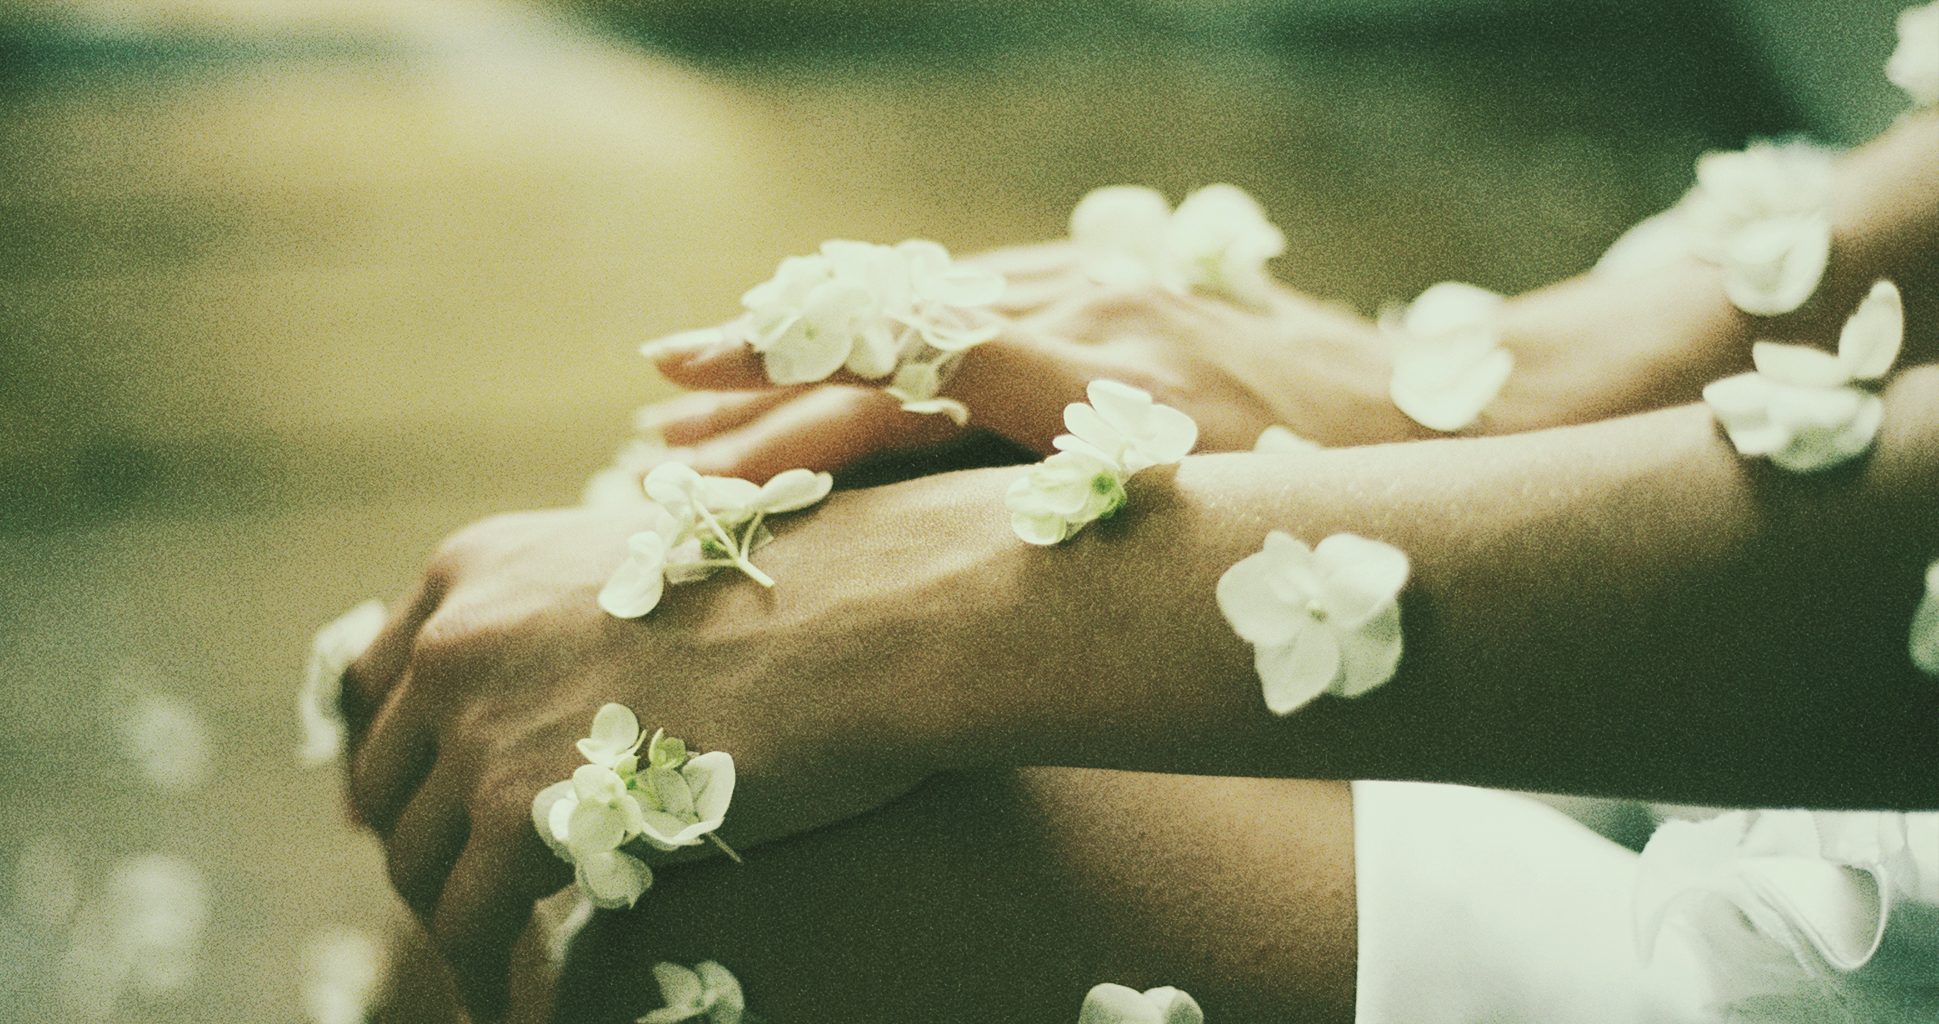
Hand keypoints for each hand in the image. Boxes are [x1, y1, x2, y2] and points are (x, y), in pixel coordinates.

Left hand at [340, 476, 1020, 1019]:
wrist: (863, 616)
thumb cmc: (795, 595)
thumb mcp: (637, 573)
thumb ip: (561, 625)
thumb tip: (545, 712)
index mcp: (476, 565)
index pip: (378, 679)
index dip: (395, 757)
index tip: (421, 808)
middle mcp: (457, 633)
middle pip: (384, 773)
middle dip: (422, 841)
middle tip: (472, 891)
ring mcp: (478, 720)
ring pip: (417, 857)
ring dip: (452, 916)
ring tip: (498, 952)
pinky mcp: (516, 804)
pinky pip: (469, 921)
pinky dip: (483, 971)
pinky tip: (514, 1005)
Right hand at [634, 242, 1430, 482]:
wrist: (1452, 409)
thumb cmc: (1343, 514)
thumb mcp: (1231, 556)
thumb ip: (1102, 557)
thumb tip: (966, 604)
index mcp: (1107, 383)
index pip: (913, 385)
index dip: (794, 414)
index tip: (691, 449)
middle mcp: (1089, 313)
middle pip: (891, 342)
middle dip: (761, 388)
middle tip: (649, 431)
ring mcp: (1098, 284)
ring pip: (914, 304)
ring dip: (799, 345)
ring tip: (685, 379)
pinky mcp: (1109, 277)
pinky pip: (969, 288)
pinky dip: (877, 318)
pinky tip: (810, 340)